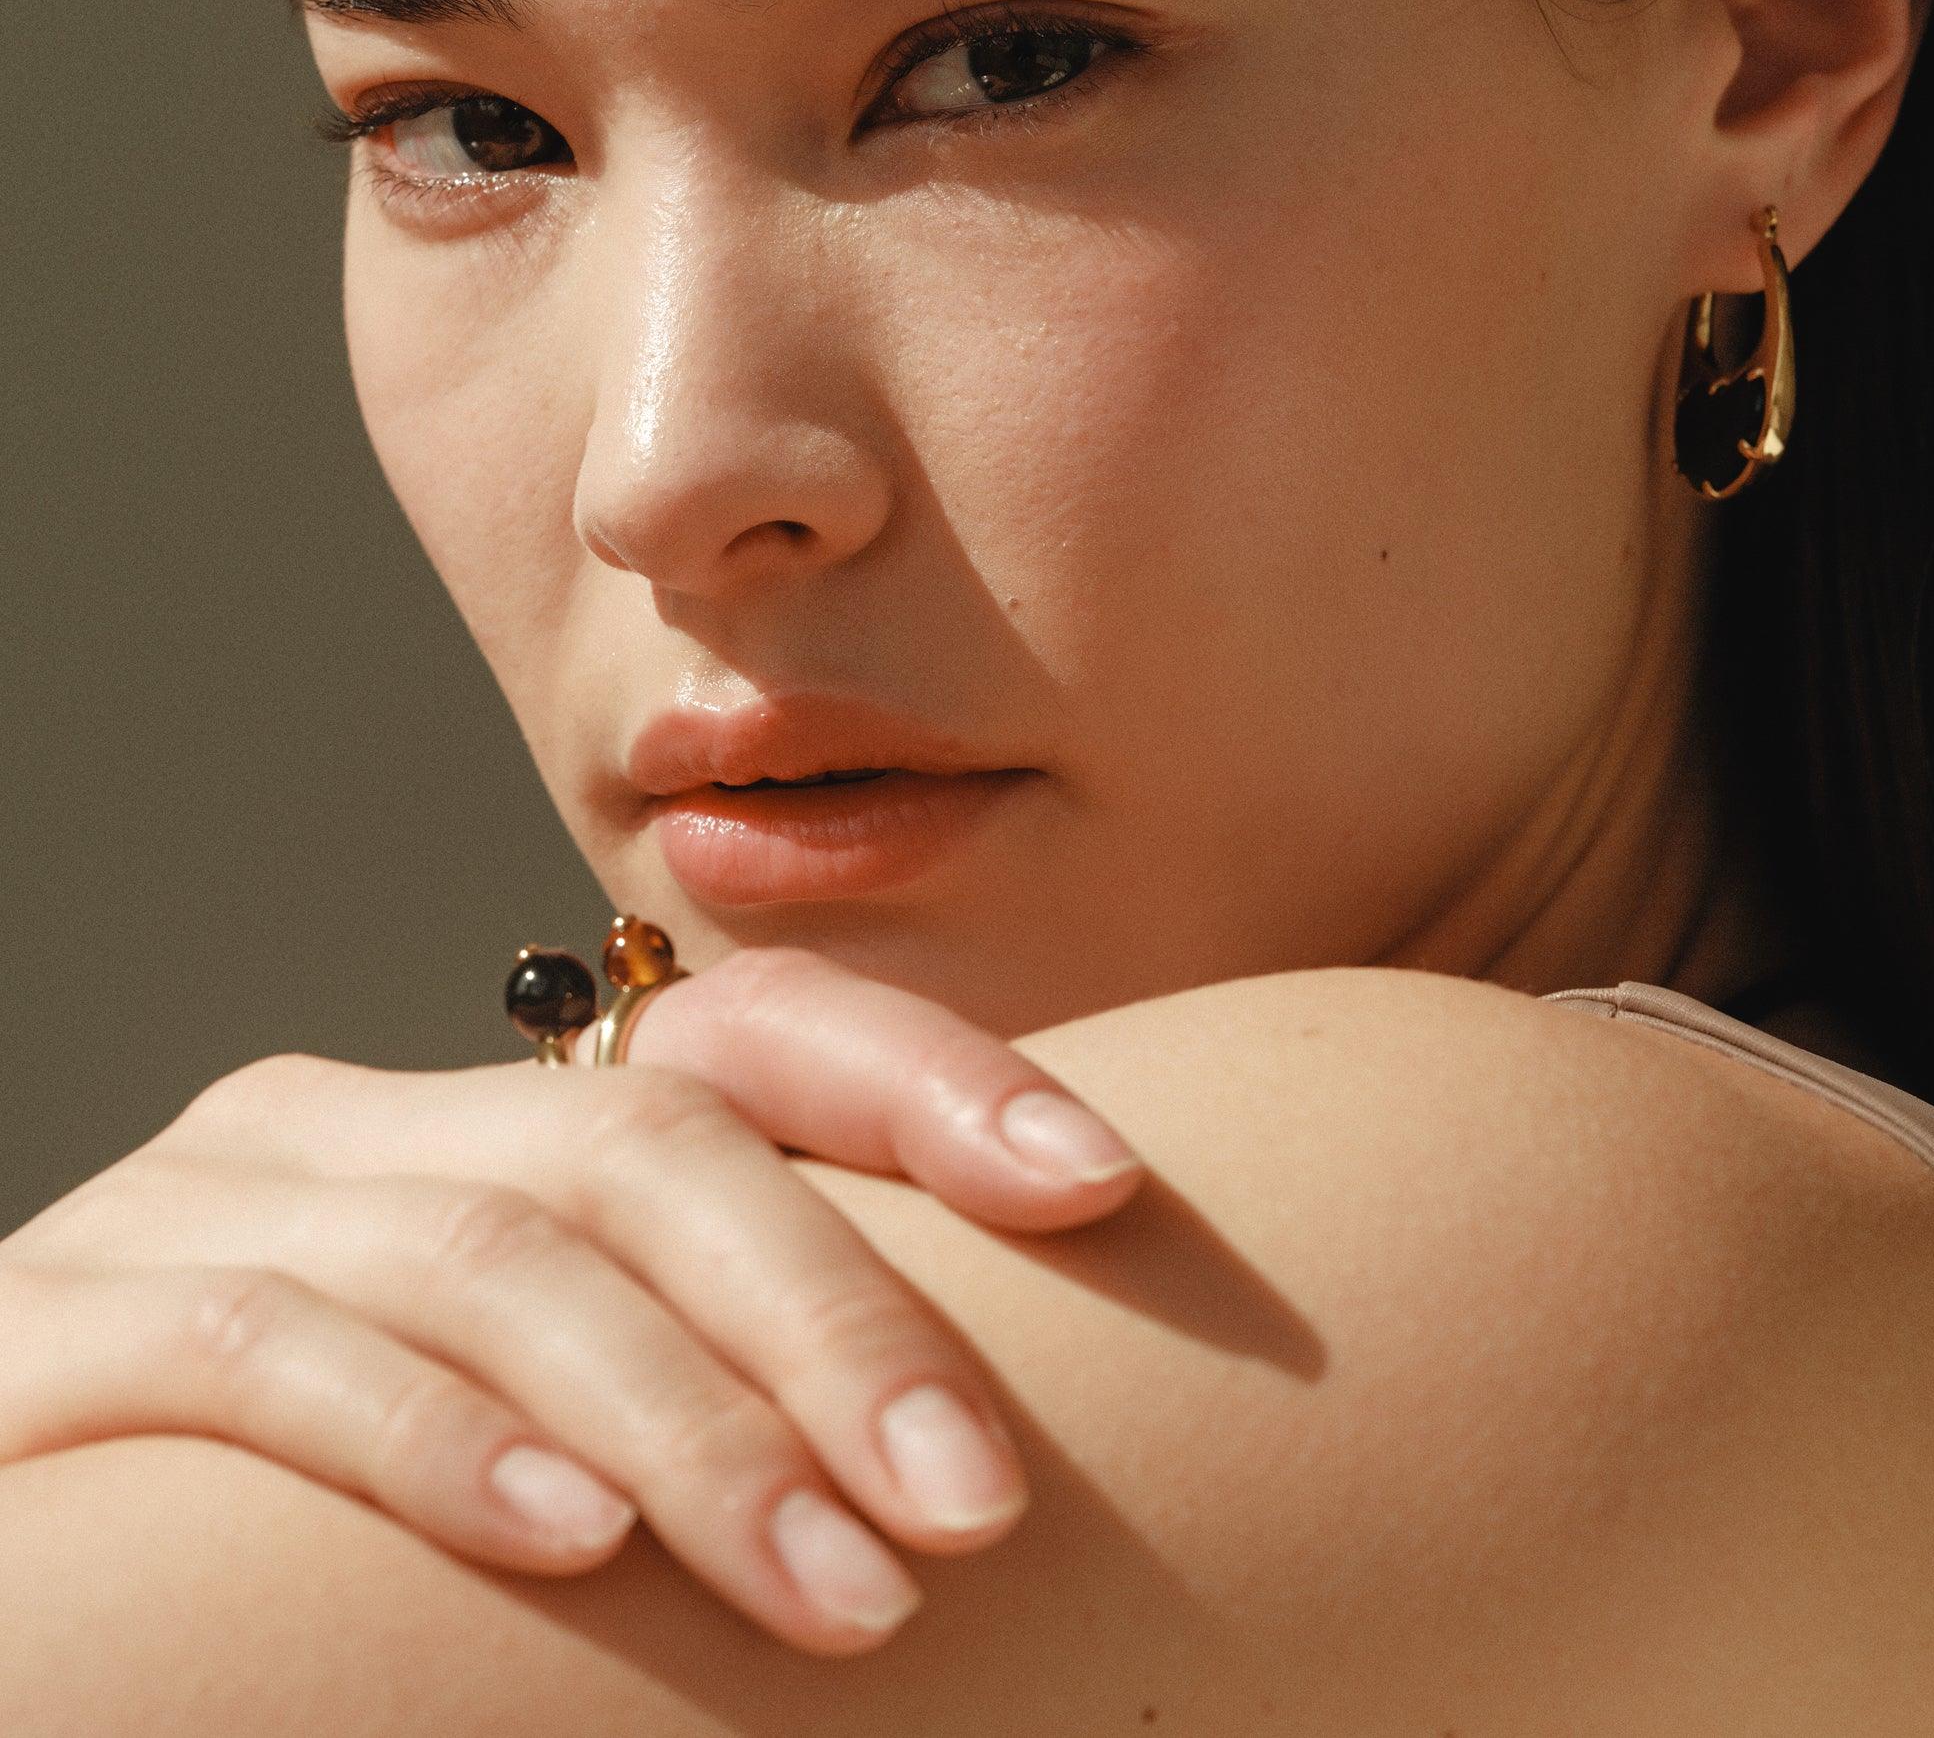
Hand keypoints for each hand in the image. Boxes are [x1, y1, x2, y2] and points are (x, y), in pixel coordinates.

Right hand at [0, 946, 1143, 1653]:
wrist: (16, 1613)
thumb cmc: (271, 1565)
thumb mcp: (512, 1454)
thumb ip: (679, 1417)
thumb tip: (945, 1494)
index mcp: (471, 1132)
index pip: (742, 1044)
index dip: (927, 1083)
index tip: (1101, 1183)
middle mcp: (346, 1125)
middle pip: (646, 1144)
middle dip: (836, 1314)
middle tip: (977, 1499)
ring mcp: (196, 1206)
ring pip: (498, 1250)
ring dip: (693, 1423)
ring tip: (843, 1589)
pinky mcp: (57, 1329)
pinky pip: (276, 1348)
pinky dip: (440, 1441)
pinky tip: (573, 1538)